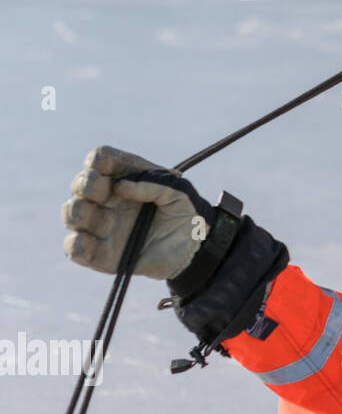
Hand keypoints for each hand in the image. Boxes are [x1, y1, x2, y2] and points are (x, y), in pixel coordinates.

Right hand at [62, 145, 209, 279]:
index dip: (98, 160)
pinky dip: (75, 245)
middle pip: (81, 184)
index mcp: (126, 178)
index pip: (101, 159)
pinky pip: (76, 249)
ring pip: (72, 214)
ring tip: (87, 214)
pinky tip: (85, 242)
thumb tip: (121, 186)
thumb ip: (156, 183)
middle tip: (101, 190)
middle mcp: (109, 199)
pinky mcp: (101, 254)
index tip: (102, 166)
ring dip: (74, 211)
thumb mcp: (181, 192)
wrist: (197, 249)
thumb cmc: (187, 213)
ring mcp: (102, 226)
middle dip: (84, 184)